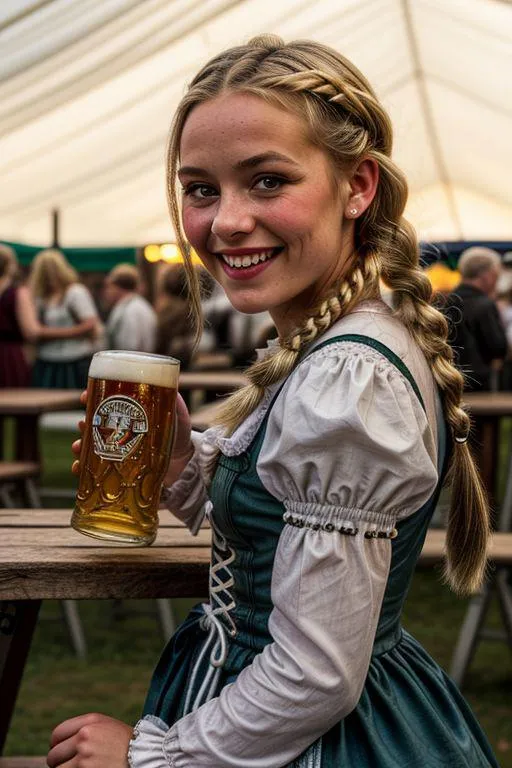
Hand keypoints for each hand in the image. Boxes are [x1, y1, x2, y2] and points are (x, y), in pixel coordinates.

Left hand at [47, 713, 131, 767]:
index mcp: (90, 721)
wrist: (145, 755)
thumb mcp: (107, 726)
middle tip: (70, 766)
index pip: (57, 734)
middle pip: (54, 755)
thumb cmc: (126, 743)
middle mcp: (84, 736)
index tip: (62, 754)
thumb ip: (85, 728)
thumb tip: (58, 743)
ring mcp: (84, 757)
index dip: (56, 746)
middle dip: (59, 763)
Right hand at [71, 391, 193, 478]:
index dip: (92, 396)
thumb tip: (174, 392)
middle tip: (83, 423)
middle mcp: (118, 430)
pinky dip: (82, 468)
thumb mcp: (178, 418)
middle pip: (93, 423)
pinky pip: (93, 470)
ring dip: (79, 444)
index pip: (105, 401)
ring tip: (78, 446)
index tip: (84, 396)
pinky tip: (78, 468)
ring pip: (89, 445)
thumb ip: (175, 404)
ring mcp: (115, 450)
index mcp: (128, 413)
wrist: (184, 466)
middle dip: (84, 422)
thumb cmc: (178, 436)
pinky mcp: (115, 470)